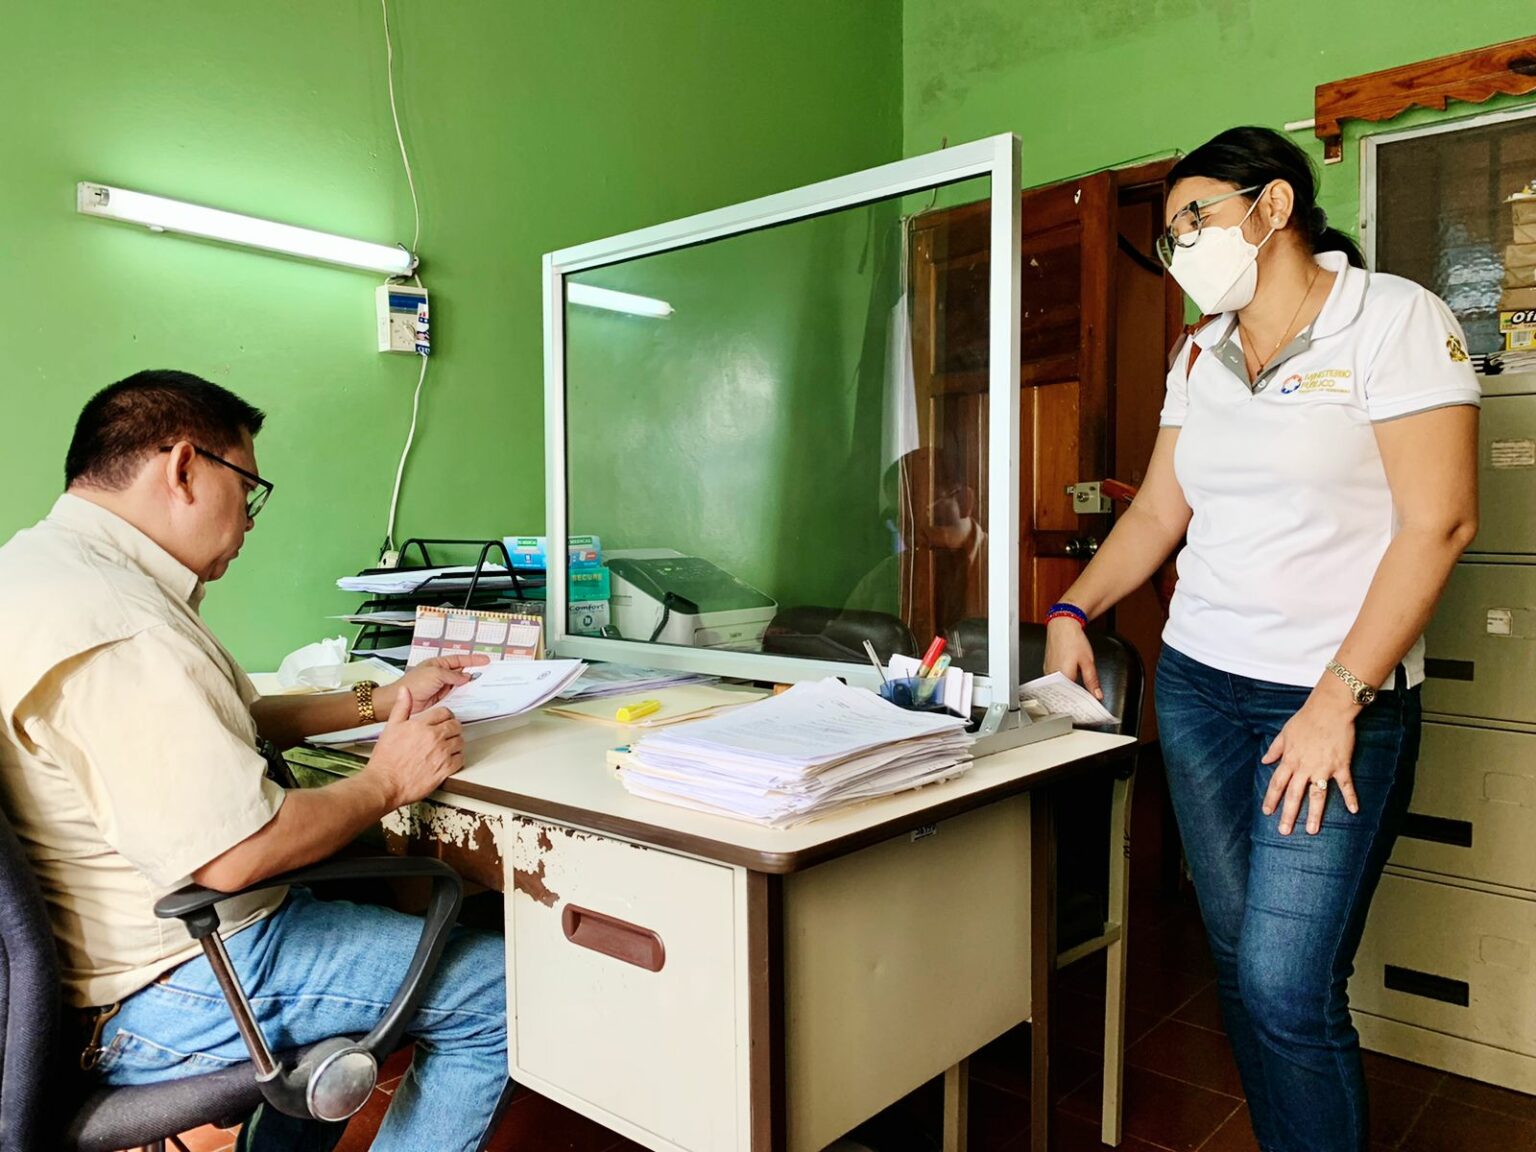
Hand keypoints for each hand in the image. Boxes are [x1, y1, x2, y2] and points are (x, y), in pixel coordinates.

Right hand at [364, 687, 464, 808]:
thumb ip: (401, 707)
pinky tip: (448, 759)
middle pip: (455, 726)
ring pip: (460, 742)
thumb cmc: (386, 759)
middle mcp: (434, 737)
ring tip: (447, 747)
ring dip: (455, 743)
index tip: (444, 721)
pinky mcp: (445, 770)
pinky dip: (457, 759)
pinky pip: (460, 759)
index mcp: (421, 725)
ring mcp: (441, 754)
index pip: (445, 713)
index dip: (445, 716)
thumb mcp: (391, 727)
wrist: (385, 783)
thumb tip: (405, 691)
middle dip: (452, 728)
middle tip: (447, 734)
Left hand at [375, 653, 489, 716]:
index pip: (459, 660)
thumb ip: (452, 675)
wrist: (403, 702)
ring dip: (470, 686)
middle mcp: (441, 675)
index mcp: (438, 664)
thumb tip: (466, 677)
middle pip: (462, 672)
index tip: (485, 660)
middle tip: (488, 674)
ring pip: (461, 686)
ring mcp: (442, 688)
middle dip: (474, 673)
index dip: (473, 660)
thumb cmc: (413, 684)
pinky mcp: (442, 700)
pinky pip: (457, 697)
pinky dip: (464, 698)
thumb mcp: (435, 674)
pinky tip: (472, 698)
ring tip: (483, 686)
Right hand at [1043, 618, 1101, 698]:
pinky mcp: (1046, 668)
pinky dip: (1063, 683)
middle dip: (1076, 697)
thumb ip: (1092, 680)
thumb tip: (1097, 695)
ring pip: (1059, 688)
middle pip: (1065, 693)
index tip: (1090, 704)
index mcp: (1063, 676)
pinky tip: (1069, 681)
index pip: (1073, 697)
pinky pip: (1055, 681)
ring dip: (1068, 690)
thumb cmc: (1073, 640)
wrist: (1062, 625)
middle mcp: (1052, 676)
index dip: (1082, 702)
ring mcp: (1047, 672)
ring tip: (1078, 690)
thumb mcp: (1088, 661)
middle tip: (1086, 699)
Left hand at [1261, 693, 1360, 834]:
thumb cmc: (1306, 719)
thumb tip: (1265, 761)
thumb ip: (1275, 749)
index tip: (1267, 812)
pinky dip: (1351, 797)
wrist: (1329, 709)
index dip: (1271, 799)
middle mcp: (1305, 767)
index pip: (1277, 783)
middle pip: (1294, 795)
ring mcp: (1323, 768)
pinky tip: (1354, 811)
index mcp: (1290, 759)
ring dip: (1315, 814)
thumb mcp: (1285, 733)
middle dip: (1289, 814)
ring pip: (1317, 795)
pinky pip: (1346, 785)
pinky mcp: (1341, 765)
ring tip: (1312, 830)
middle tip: (1284, 831)